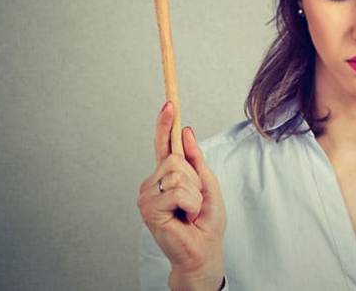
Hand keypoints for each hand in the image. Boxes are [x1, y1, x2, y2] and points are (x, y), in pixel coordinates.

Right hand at [137, 102, 225, 289]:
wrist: (203, 252)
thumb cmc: (205, 223)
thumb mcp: (208, 185)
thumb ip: (195, 160)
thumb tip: (185, 131)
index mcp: (166, 175)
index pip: (163, 145)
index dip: (164, 123)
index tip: (168, 102)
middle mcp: (153, 182)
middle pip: (175, 158)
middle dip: (194, 179)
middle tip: (194, 203)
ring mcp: (147, 195)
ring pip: (177, 173)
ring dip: (194, 194)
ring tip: (190, 211)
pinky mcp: (148, 208)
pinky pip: (178, 190)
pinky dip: (191, 204)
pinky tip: (185, 217)